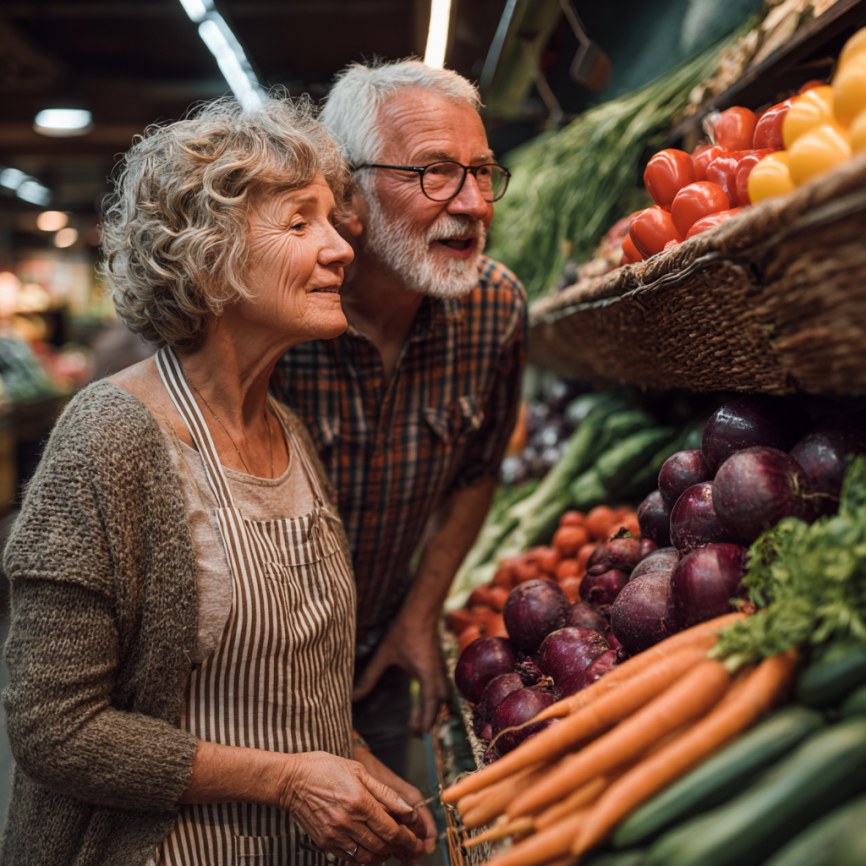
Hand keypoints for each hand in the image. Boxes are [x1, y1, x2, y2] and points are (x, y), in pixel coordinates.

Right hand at [277, 751, 422, 863]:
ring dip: (381, 855)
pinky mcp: (325, 842)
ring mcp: (335, 835)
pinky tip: (367, 846)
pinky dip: (362, 856)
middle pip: (381, 846)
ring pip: (366, 857)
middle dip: (397, 848)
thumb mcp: (359, 771)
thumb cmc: (325, 769)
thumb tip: (407, 810)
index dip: (406, 838)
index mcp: (360, 802)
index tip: (414, 840)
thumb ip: (386, 793)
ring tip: (386, 846)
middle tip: (403, 843)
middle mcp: (348, 822)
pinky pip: (349, 858)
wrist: (292, 780)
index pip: (390, 830)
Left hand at [353, 614, 447, 734]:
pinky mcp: (437, 664)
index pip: (431, 703)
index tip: (421, 734)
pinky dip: (432, 698)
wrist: (421, 610)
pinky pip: (439, 686)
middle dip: (429, 718)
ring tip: (414, 718)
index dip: (427, 719)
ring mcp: (439, 668)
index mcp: (426, 673)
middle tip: (412, 730)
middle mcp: (436, 673)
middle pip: (440, 703)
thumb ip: (370, 677)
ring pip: (442, 695)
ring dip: (431, 708)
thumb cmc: (404, 630)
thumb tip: (354, 696)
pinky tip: (421, 700)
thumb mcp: (384, 655)